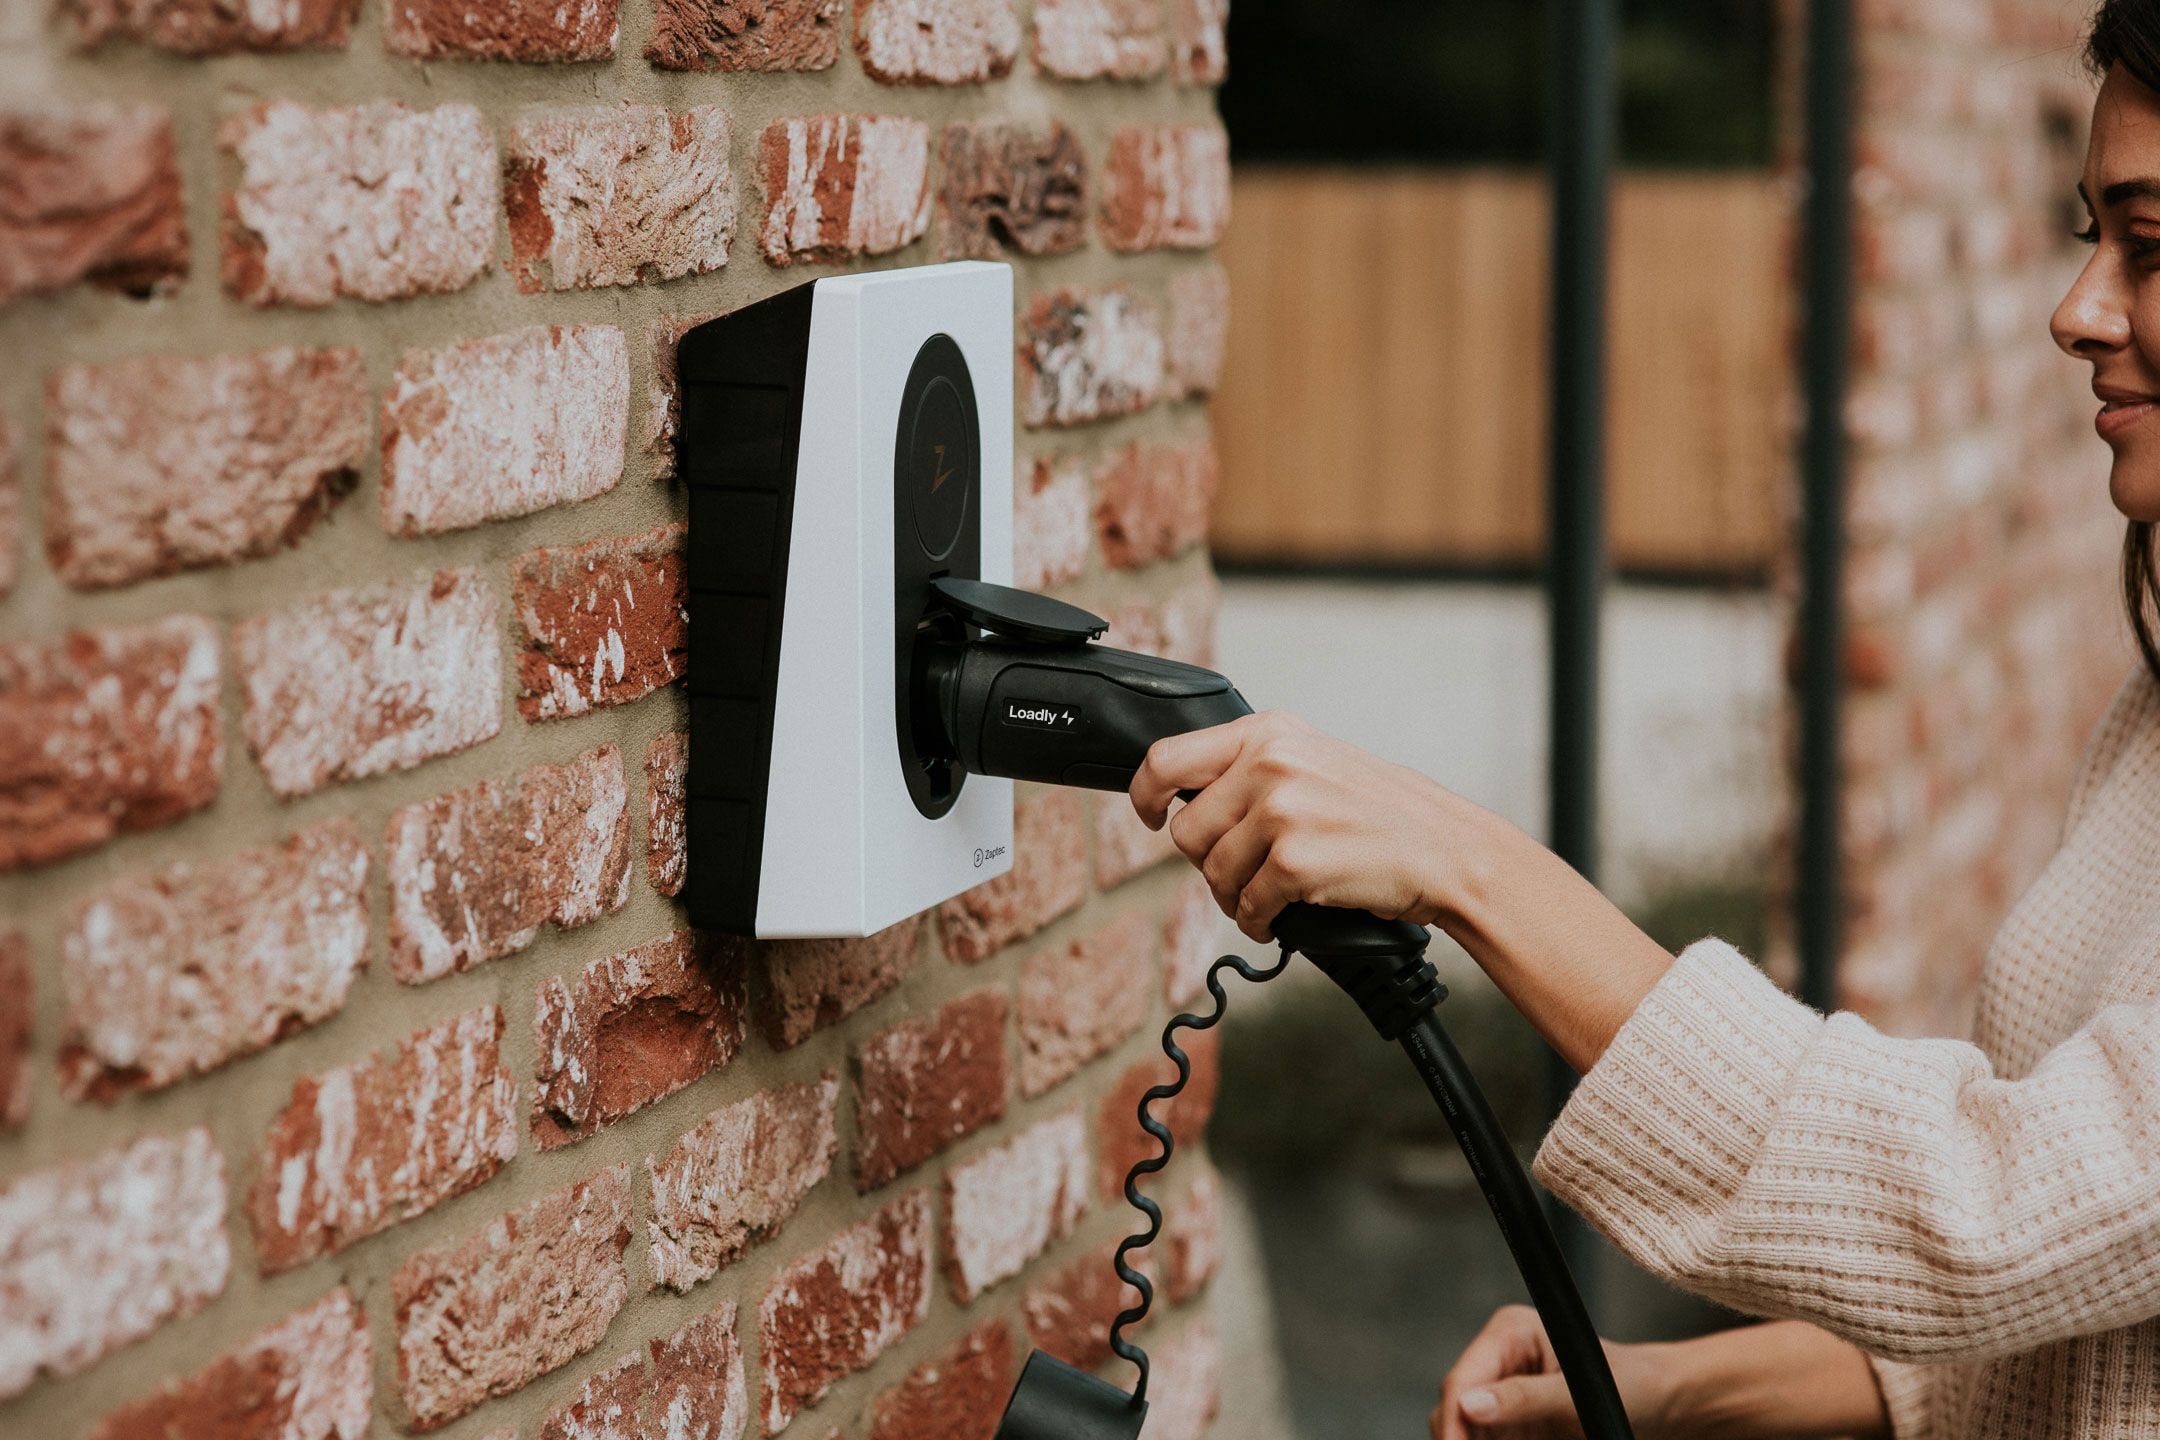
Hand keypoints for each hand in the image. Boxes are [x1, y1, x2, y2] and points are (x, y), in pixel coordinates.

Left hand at [1129, 710, 1460, 942]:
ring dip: (1234, 897)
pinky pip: (1246, 905)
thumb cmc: (1383, 813)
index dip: (1143, 795)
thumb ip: (1253, 769)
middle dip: (1208, 863)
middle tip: (1243, 874)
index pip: (1167, 757)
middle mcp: (1269, 763)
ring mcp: (1281, 810)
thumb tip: (1185, 800)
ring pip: (1212, 873)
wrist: (1446, 848)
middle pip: (1185, 830)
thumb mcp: (1313, 761)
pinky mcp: (1293, 861)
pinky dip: (1258, 921)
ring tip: (1269, 896)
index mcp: (1269, 733)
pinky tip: (1282, 916)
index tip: (1145, 816)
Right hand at [1437, 1310, 1891, 1439]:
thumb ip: (1526, 1400)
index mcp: (1510, 1333)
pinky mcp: (1517, 1424)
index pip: (1461, 1380)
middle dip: (1465, 1439)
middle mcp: (1500, 1360)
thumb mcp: (1585, 1392)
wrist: (1676, 1411)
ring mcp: (1506, 1394)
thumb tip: (1470, 1405)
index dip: (1455, 1421)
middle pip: (1455, 1411)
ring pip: (1469, 1432)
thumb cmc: (1642, 1387)